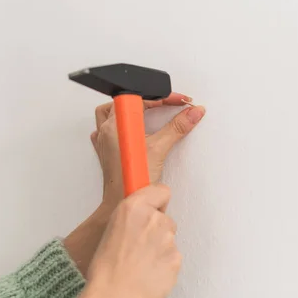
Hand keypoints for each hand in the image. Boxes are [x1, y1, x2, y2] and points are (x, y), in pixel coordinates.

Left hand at [63, 93, 203, 276]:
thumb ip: (178, 127)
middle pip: (126, 101)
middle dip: (149, 98)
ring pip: (111, 111)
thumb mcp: (160, 148)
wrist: (121, 201)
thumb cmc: (133, 180)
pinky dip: (120, 124)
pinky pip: (107, 128)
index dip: (162, 96)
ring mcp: (104, 139)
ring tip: (147, 110)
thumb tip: (193, 112)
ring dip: (130, 108)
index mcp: (117, 124)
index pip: (140, 97)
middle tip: (167, 103)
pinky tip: (131, 128)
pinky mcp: (106, 150)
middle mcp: (107, 129)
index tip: (178, 101)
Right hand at [74, 184, 179, 297]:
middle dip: (156, 230)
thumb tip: (142, 214)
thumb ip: (133, 216)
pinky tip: (147, 273)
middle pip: (165, 219)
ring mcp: (168, 239)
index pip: (160, 191)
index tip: (155, 206)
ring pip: (168, 239)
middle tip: (138, 247)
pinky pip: (172, 257)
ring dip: (159, 249)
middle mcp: (154, 219)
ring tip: (139, 264)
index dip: (157, 201)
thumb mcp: (111, 230)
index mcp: (133, 208)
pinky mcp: (176, 258)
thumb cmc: (106, 271)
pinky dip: (164, 265)